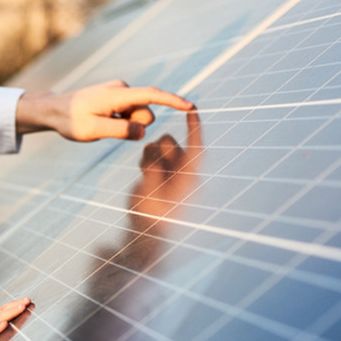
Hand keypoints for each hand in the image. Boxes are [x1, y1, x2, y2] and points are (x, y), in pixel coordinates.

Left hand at [16, 80, 194, 141]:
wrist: (55, 110)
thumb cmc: (70, 120)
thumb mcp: (92, 131)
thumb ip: (119, 131)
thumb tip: (143, 131)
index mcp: (117, 94)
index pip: (151, 96)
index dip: (173, 101)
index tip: (191, 107)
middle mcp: (122, 89)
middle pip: (146, 114)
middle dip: (135, 126)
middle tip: (108, 129)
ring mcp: (120, 93)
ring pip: (138, 117)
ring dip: (126, 126)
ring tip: (102, 124)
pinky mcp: (118, 99)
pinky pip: (130, 115)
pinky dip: (122, 123)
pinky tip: (103, 122)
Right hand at [129, 109, 202, 224]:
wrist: (148, 232)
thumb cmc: (154, 216)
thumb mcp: (151, 191)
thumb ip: (152, 167)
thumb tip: (151, 148)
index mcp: (189, 175)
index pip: (195, 146)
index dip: (195, 126)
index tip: (193, 108)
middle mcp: (181, 171)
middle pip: (171, 143)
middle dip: (159, 148)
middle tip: (148, 167)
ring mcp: (170, 173)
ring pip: (159, 148)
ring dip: (150, 154)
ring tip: (145, 174)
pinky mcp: (159, 175)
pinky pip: (151, 157)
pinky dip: (146, 161)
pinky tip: (144, 175)